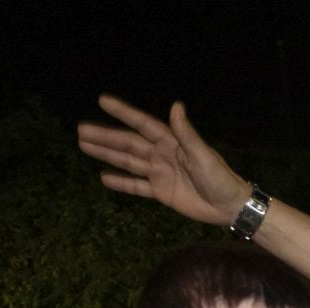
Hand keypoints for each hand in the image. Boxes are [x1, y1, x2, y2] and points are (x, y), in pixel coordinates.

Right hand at [77, 96, 251, 226]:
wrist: (229, 206)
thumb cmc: (219, 178)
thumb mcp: (202, 155)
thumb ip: (186, 133)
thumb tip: (175, 106)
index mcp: (172, 142)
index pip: (142, 124)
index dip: (123, 112)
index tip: (103, 100)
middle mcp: (162, 154)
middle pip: (128, 143)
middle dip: (105, 136)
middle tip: (81, 129)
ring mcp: (160, 173)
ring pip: (128, 161)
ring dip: (107, 154)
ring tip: (84, 146)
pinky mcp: (161, 192)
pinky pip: (136, 186)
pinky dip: (121, 182)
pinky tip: (104, 177)